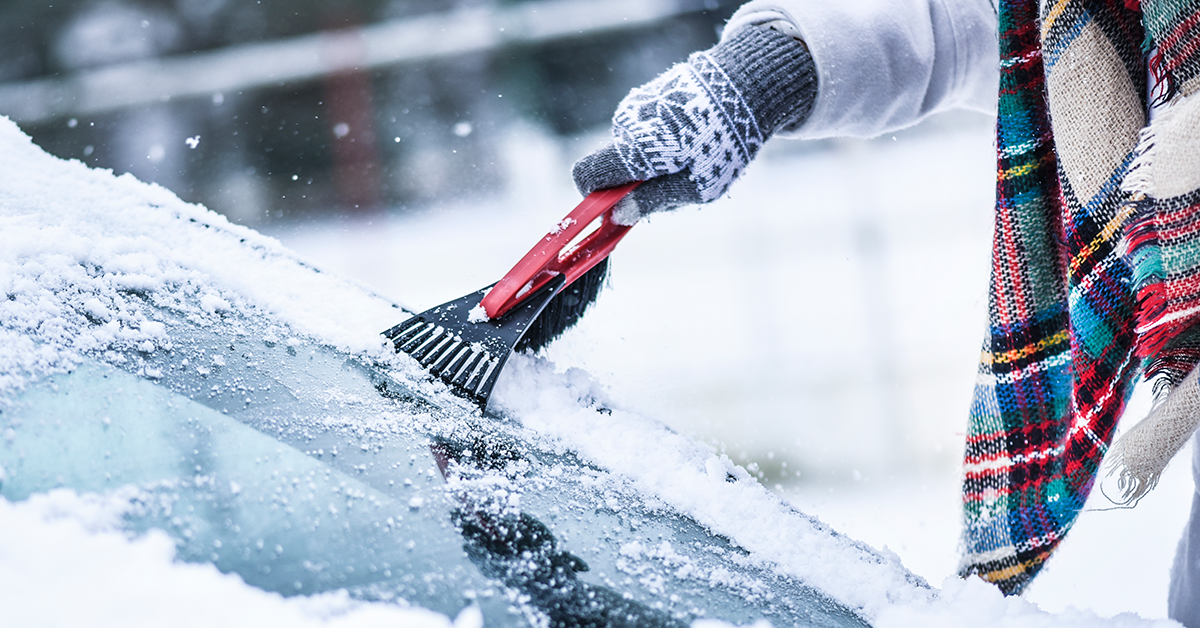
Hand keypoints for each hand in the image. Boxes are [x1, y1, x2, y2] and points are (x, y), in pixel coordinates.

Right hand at [572, 23, 815, 221]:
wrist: (746, 84)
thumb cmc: (724, 143)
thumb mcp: (696, 187)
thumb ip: (652, 201)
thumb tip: (617, 216)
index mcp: (633, 149)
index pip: (586, 175)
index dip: (595, 197)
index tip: (618, 207)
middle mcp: (626, 124)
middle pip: (614, 166)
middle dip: (636, 182)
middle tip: (678, 182)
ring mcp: (635, 106)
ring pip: (631, 148)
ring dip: (653, 161)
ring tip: (693, 154)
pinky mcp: (648, 95)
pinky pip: (643, 130)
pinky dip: (661, 140)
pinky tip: (692, 135)